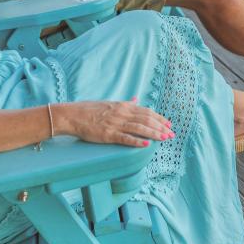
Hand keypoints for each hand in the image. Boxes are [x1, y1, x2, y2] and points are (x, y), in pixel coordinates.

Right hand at [54, 98, 171, 146]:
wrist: (72, 115)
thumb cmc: (90, 110)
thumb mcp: (110, 103)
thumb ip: (125, 103)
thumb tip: (137, 99)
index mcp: (123, 106)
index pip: (146, 111)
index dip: (159, 118)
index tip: (168, 123)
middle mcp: (121, 113)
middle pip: (146, 119)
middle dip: (160, 127)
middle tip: (171, 133)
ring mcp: (115, 124)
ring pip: (139, 128)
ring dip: (154, 133)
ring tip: (164, 138)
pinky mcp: (108, 134)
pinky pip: (125, 138)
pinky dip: (137, 141)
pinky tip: (146, 144)